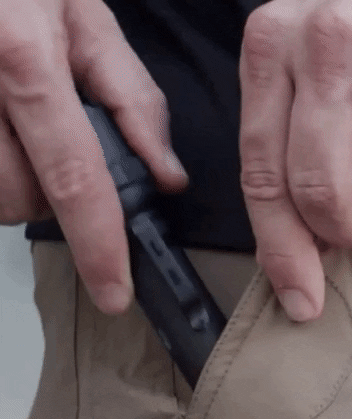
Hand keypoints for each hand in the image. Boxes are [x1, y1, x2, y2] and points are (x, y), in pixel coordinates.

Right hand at [0, 0, 187, 313]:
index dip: (98, 243)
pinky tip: (12, 143)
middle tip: (62, 156)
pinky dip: (5, 174)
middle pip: (23, 200)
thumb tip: (167, 176)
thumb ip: (134, 103)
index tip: (115, 290)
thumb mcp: (90, 26)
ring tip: (31, 141)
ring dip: (24, 188)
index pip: (74, 175)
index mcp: (25, 59)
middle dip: (57, 201)